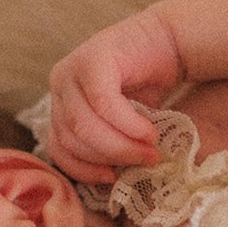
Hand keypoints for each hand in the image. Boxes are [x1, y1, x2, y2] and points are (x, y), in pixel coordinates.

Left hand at [46, 8, 183, 183]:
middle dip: (110, 157)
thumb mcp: (121, 125)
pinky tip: (149, 131)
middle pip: (72, 139)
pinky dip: (127, 124)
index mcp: (61, 105)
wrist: (168, 42)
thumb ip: (107, 146)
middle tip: (145, 161)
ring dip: (121, 144)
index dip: (84, 170)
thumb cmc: (147, 88)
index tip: (112, 179)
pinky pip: (103, 103)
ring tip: (151, 149)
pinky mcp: (93, 58)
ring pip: (84, 125)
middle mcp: (60, 86)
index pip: (58, 149)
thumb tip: (108, 183)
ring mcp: (72, 69)